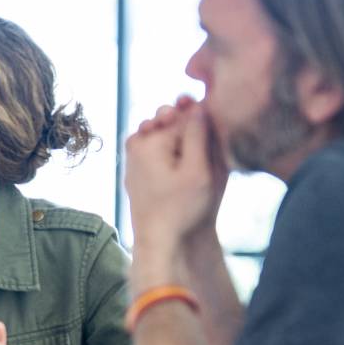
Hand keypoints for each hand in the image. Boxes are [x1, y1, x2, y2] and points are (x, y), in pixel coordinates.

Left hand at [125, 100, 221, 254]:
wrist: (160, 240)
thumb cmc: (182, 208)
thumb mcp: (198, 170)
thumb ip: (198, 134)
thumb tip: (196, 103)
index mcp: (148, 140)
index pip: (182, 114)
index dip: (202, 120)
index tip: (211, 136)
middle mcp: (135, 144)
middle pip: (169, 121)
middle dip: (188, 127)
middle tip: (202, 151)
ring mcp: (132, 157)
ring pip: (163, 133)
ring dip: (180, 139)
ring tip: (193, 163)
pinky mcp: (135, 169)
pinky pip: (156, 148)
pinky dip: (169, 151)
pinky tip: (181, 167)